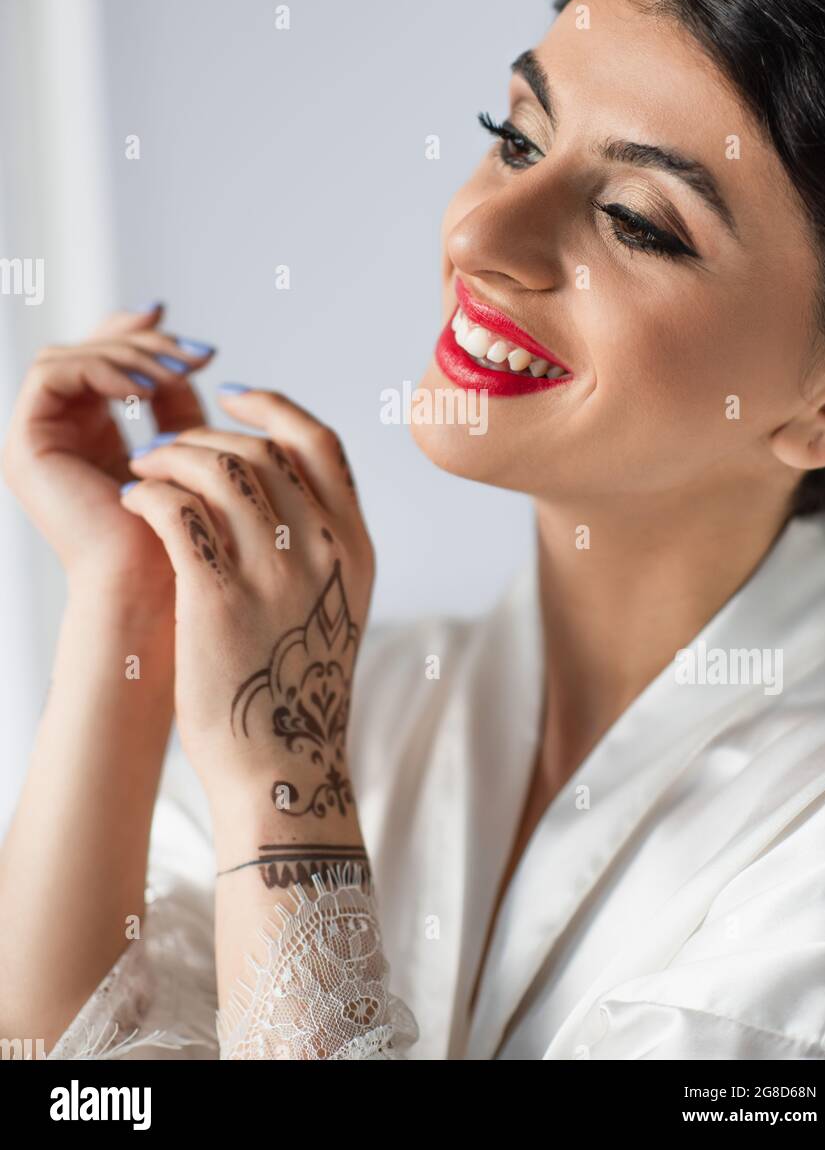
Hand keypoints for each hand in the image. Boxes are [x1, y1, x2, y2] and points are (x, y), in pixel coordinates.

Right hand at [1, 304, 215, 600]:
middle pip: (84, 351)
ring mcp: (33, 441)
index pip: (103, 362)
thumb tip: (190, 347)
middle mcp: (54, 436)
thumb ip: (179, 398)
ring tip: (178, 374)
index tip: (200, 347)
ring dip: (129, 354)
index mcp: (89, 437)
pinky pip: (53, 374)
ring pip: (68, 355)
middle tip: (197, 355)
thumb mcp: (189, 447)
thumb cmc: (190, 533)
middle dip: (146, 344)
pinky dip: (102, 368)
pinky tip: (148, 388)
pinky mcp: (24, 446)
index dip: (145, 339)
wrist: (167, 591)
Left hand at [120, 388, 374, 815]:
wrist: (281, 764)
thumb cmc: (296, 685)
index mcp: (355, 546)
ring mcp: (275, 573)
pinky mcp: (220, 598)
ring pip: (218, 468)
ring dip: (170, 456)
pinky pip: (178, 512)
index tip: (233, 396)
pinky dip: (150, 493)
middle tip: (165, 448)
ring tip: (142, 469)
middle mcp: (323, 550)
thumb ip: (319, 540)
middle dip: (203, 434)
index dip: (272, 407)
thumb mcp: (334, 604)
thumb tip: (275, 478)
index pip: (319, 443)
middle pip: (261, 449)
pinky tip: (134, 500)